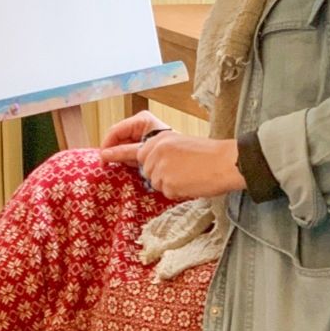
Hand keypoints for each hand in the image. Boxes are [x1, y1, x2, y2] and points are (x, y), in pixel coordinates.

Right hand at [99, 111, 170, 163]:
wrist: (184, 160)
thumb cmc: (168, 150)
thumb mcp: (142, 150)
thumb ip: (123, 152)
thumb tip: (104, 155)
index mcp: (141, 120)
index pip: (116, 130)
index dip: (106, 144)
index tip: (102, 159)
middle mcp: (140, 123)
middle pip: (118, 138)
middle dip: (115, 151)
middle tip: (112, 165)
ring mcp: (141, 133)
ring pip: (122, 145)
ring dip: (122, 157)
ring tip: (129, 164)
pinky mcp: (142, 143)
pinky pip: (129, 150)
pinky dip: (129, 159)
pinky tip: (134, 164)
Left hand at [101, 131, 246, 200]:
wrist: (226, 162)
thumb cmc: (207, 155)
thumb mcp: (179, 144)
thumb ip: (160, 152)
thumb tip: (143, 166)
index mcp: (158, 138)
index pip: (130, 147)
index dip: (115, 152)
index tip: (103, 155)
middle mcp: (154, 151)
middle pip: (144, 169)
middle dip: (157, 173)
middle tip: (178, 172)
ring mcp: (159, 167)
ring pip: (155, 182)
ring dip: (169, 183)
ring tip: (190, 174)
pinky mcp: (166, 182)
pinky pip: (166, 192)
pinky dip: (177, 191)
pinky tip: (191, 183)